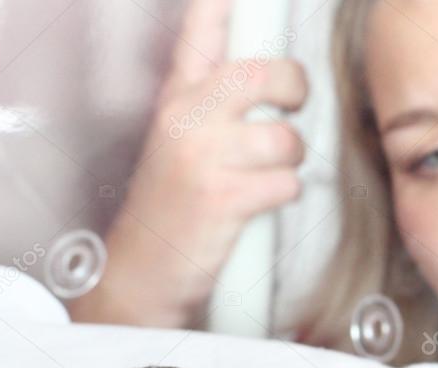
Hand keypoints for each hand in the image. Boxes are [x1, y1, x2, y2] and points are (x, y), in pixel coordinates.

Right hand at [69, 0, 307, 327]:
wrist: (142, 271)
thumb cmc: (170, 206)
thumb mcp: (177, 141)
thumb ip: (211, 103)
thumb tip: (268, 78)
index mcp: (175, 99)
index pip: (201, 33)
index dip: (224, 5)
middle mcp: (185, 120)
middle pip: (262, 75)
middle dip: (294, 88)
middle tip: (293, 103)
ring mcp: (201, 158)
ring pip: (284, 138)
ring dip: (293, 159)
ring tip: (272, 171)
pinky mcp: (222, 199)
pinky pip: (286, 183)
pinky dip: (286, 195)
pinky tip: (263, 202)